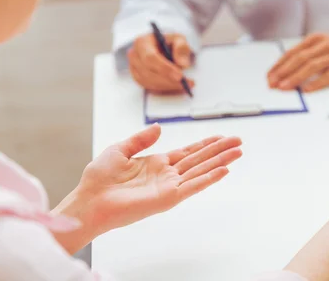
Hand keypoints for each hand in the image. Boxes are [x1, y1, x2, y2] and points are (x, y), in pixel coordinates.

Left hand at [53, 125, 241, 251]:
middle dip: (220, 150)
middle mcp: (167, 175)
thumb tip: (160, 127)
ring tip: (238, 152)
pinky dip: (209, 178)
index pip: (188, 152)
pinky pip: (193, 186)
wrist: (89, 200)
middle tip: (239, 141)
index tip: (221, 136)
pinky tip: (224, 170)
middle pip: (200, 159)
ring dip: (220, 161)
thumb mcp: (119, 150)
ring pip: (201, 171)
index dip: (205, 144)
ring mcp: (169, 187)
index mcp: (157, 163)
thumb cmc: (99, 179)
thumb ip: (141, 139)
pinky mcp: (168, 198)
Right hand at [128, 33, 194, 92]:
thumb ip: (181, 48)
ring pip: (149, 82)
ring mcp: (134, 68)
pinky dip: (165, 89)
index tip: (180, 76)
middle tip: (185, 83)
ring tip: (185, 85)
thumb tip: (182, 64)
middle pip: (148, 72)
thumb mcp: (178, 39)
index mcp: (142, 42)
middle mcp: (134, 55)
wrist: (162, 47)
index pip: (150, 58)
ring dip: (168, 86)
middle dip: (168, 80)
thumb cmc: (169, 42)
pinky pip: (150, 87)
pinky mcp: (138, 78)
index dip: (165, 69)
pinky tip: (177, 87)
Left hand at [267, 32, 328, 92]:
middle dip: (283, 72)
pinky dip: (316, 83)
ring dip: (295, 78)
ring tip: (285, 87)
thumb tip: (285, 68)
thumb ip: (306, 52)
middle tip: (272, 83)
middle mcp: (323, 46)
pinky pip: (327, 76)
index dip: (279, 65)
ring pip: (310, 67)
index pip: (292, 52)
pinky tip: (306, 90)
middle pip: (299, 59)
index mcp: (315, 39)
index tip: (269, 75)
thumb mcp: (322, 42)